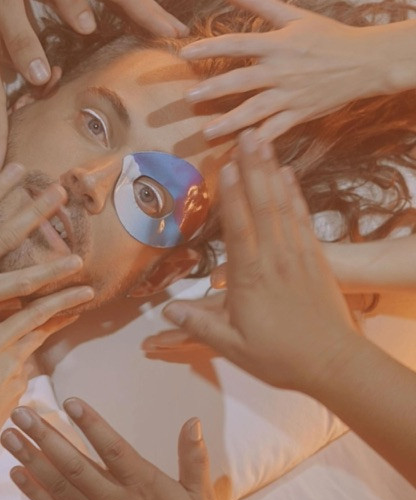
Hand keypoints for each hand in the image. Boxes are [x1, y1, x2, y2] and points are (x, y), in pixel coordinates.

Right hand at [0, 288, 92, 499]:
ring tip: (2, 346)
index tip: (84, 291)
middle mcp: (13, 358)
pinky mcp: (15, 400)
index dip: (61, 300)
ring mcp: (17, 381)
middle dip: (63, 314)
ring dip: (26, 344)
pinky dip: (9, 369)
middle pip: (42, 331)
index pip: (35, 314)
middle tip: (79, 302)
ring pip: (26, 354)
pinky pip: (16, 375)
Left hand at [1, 398, 215, 499]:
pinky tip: (17, 473)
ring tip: (9, 436)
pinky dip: (34, 493)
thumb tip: (193, 420)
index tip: (70, 401)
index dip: (92, 426)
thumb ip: (193, 459)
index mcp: (143, 484)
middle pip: (75, 467)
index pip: (114, 450)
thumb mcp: (197, 496)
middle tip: (21, 413)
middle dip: (45, 438)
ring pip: (59, 488)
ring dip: (31, 461)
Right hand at [163, 129, 358, 391]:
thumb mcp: (233, 347)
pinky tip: (289, 174)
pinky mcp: (314, 256)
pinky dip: (296, 194)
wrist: (334, 364)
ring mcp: (297, 254)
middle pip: (263, 206)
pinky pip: (303, 219)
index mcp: (251, 278)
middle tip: (247, 135)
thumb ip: (199, 325)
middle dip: (254, 168)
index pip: (239, 229)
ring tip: (265, 142)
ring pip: (282, 206)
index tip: (227, 164)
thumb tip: (165, 310)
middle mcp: (274, 258)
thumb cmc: (280, 356)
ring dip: (272, 171)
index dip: (233, 195)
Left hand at [182, 0, 391, 140]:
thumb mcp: (294, 15)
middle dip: (213, 90)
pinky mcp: (300, 113)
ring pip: (256, 110)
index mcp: (277, 44)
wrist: (366, 61)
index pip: (237, 43)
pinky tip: (240, 150)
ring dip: (230, 122)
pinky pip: (277, 129)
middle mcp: (281, 70)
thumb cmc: (327, 36)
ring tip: (206, 132)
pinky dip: (261, 140)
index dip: (209, 47)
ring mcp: (291, 95)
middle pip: (242, 81)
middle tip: (187, 99)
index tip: (184, 54)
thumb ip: (257, 3)